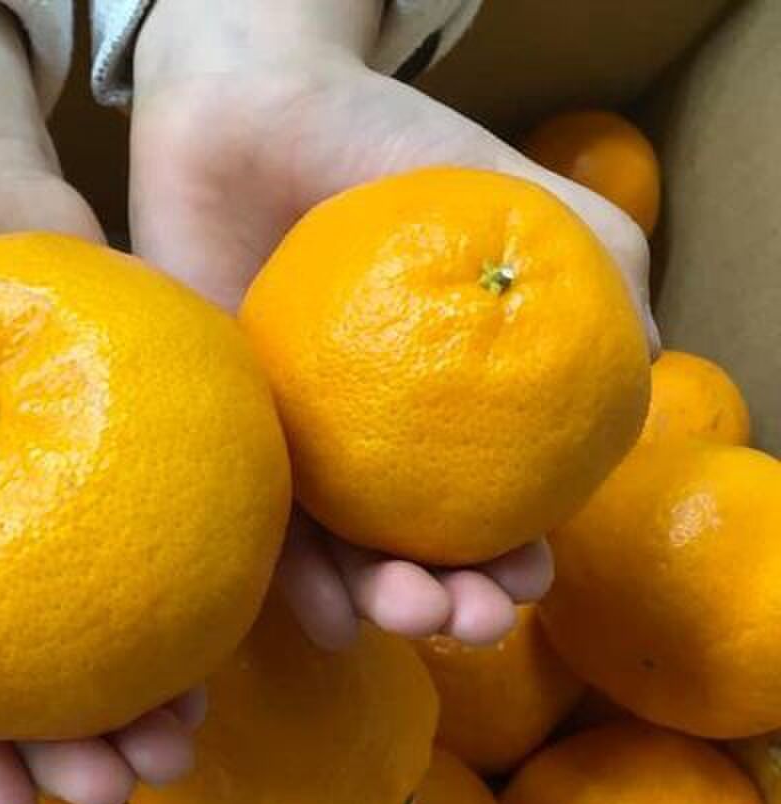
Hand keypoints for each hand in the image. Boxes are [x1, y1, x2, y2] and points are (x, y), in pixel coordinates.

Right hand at [0, 0, 194, 803]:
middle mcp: (14, 560)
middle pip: (51, 686)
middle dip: (83, 754)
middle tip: (120, 787)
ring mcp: (89, 516)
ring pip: (131, 637)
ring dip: (155, 703)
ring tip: (182, 741)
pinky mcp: (162, 463)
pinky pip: (196, 544)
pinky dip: (214, 601)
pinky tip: (235, 641)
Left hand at [129, 0, 658, 649]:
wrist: (247, 112)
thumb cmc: (383, 147)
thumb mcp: (512, 194)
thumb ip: (593, 268)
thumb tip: (649, 373)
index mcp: (443, 401)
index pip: (493, 505)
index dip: (519, 557)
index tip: (531, 577)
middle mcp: (369, 437)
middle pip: (418, 550)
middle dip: (455, 605)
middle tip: (468, 620)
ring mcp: (295, 444)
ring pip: (339, 555)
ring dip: (380, 605)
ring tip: (404, 617)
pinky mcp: (225, 437)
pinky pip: (257, 522)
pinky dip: (292, 580)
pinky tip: (326, 615)